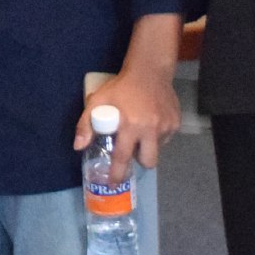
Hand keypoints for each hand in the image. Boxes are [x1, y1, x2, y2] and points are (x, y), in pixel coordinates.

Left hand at [76, 66, 180, 184]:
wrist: (149, 71)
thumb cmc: (121, 87)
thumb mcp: (98, 101)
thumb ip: (86, 124)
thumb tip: (78, 147)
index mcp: (131, 125)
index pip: (123, 158)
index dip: (117, 173)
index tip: (113, 183)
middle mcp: (151, 129)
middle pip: (148, 162)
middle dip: (139, 161)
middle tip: (131, 150)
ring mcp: (166, 127)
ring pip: (157, 149)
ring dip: (148, 145)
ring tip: (140, 130)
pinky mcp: (176, 123)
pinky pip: (166, 138)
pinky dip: (157, 135)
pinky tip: (150, 121)